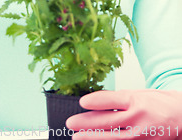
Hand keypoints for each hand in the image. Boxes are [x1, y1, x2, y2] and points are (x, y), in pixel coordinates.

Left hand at [66, 89, 181, 138]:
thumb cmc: (160, 104)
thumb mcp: (139, 94)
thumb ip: (119, 100)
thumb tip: (96, 103)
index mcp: (136, 101)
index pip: (110, 100)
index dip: (94, 101)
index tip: (81, 102)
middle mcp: (137, 119)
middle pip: (106, 121)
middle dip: (86, 123)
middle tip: (70, 123)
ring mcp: (140, 136)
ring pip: (111, 138)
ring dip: (92, 138)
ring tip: (77, 138)